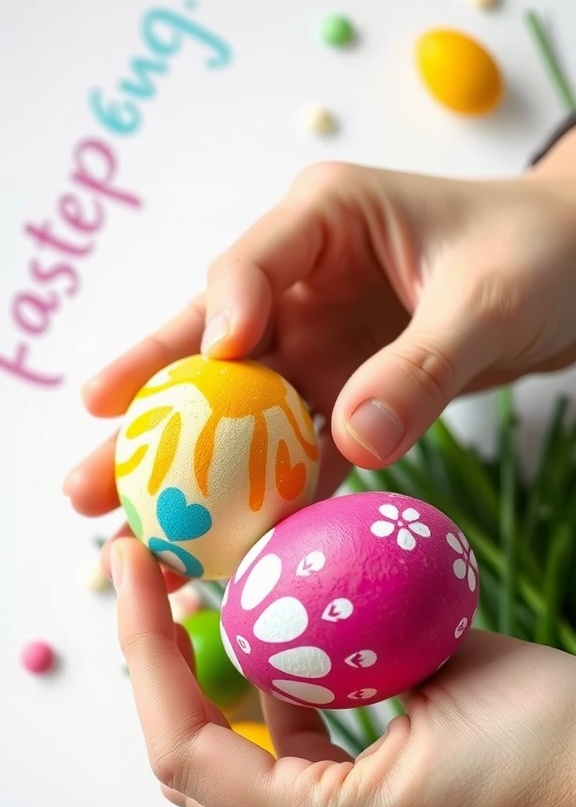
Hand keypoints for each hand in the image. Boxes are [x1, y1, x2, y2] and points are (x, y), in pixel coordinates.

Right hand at [64, 157, 575, 547]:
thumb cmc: (538, 253)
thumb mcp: (486, 299)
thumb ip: (420, 367)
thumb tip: (354, 440)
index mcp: (324, 222)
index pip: (247, 265)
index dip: (219, 316)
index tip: (214, 360)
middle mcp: (302, 284)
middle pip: (209, 353)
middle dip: (149, 418)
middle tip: (88, 478)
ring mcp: (318, 345)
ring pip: (239, 416)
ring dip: (189, 478)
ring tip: (128, 530)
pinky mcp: (343, 394)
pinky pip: (297, 451)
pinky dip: (267, 497)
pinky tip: (225, 545)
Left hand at [113, 538, 575, 806]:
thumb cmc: (566, 741)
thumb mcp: (449, 665)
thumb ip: (353, 640)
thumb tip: (291, 593)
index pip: (184, 746)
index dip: (144, 648)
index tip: (130, 563)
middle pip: (191, 763)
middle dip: (159, 661)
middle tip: (147, 570)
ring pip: (232, 767)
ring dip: (208, 682)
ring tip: (196, 596)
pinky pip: (285, 767)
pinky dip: (269, 702)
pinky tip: (283, 640)